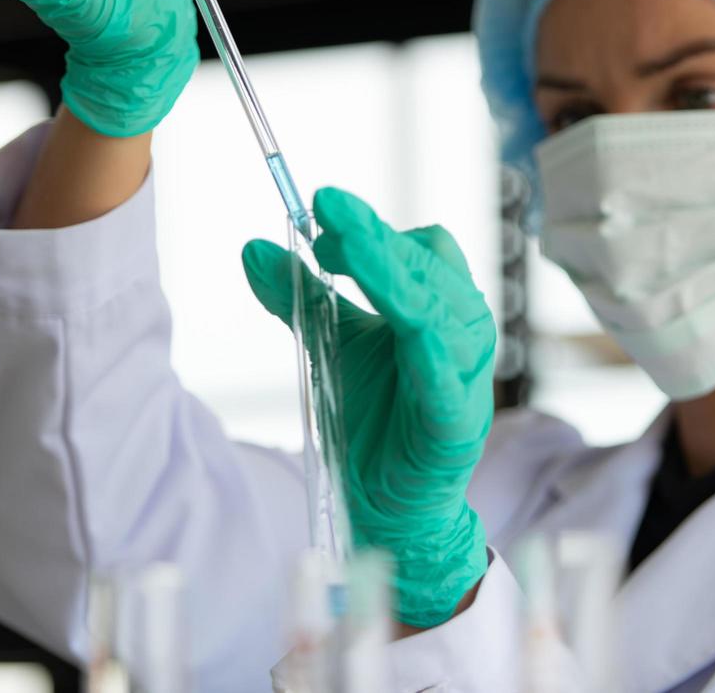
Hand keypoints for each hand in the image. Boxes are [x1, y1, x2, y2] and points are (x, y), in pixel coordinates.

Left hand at [242, 188, 496, 627]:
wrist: (389, 503)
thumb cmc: (374, 414)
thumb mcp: (332, 342)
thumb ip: (299, 296)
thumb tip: (251, 247)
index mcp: (440, 305)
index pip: (421, 247)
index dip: (373, 227)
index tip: (321, 211)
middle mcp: (462, 331)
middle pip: (429, 269)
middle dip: (377, 242)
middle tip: (326, 221)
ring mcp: (463, 377)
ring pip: (441, 313)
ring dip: (397, 279)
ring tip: (351, 256)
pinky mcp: (455, 424)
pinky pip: (447, 381)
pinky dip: (431, 353)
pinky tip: (411, 333)